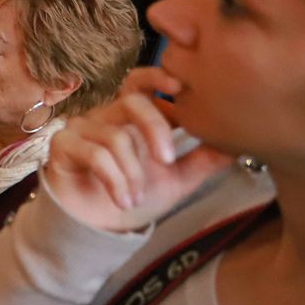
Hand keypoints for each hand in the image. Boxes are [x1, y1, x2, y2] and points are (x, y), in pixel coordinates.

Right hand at [44, 67, 234, 233]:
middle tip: (168, 160)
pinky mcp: (63, 146)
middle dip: (154, 129)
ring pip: (116, 136)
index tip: (179, 86)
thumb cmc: (134, 196)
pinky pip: (94, 154)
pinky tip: (124, 200)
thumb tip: (241, 143)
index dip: (156, 77)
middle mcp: (105, 115)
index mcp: (131, 117)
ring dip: (133, 173)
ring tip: (138, 198)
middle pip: (130, 102)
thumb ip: (204, 160)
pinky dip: (114, 180)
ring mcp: (81, 128)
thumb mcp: (177, 180)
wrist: (97, 227)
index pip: (141, 83)